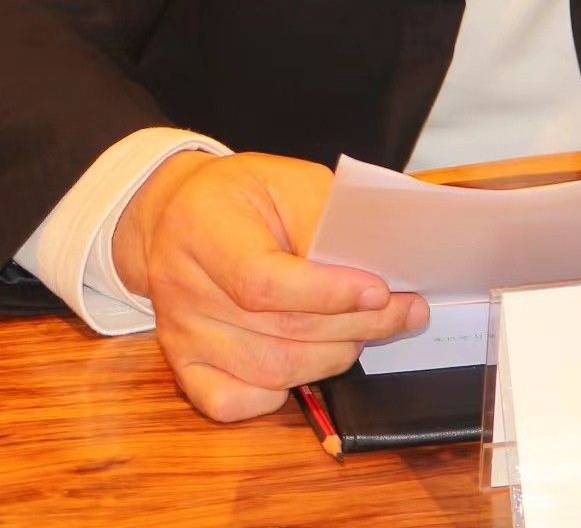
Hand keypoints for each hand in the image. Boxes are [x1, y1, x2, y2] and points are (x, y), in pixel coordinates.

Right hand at [112, 150, 428, 421]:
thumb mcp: (288, 180)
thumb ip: (325, 220)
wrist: (177, 214)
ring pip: (268, 371)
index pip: (263, 282)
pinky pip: (233, 402)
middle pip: (277, 330)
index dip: (327, 294)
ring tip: (368, 331)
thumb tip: (370, 269)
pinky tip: (309, 362)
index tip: (379, 290)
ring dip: (332, 357)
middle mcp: (181, 287)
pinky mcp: (183, 364)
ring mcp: (178, 333)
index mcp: (204, 228)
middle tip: (403, 311)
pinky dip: (279, 394)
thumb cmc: (242, 194)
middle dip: (354, 325)